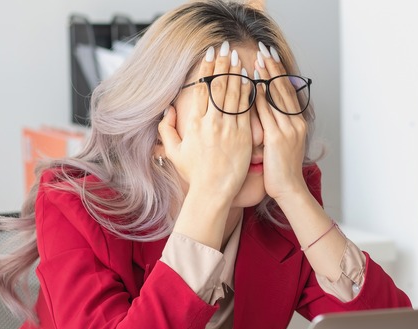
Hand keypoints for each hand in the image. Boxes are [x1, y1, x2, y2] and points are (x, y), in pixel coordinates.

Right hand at [158, 42, 253, 200]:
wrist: (213, 191)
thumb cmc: (194, 174)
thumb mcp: (174, 151)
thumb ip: (167, 128)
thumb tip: (169, 109)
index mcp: (195, 124)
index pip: (201, 89)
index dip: (206, 70)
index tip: (209, 55)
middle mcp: (212, 123)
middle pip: (218, 86)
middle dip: (222, 64)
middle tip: (225, 47)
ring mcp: (229, 129)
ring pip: (233, 95)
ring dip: (236, 74)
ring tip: (238, 57)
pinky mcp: (243, 137)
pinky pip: (247, 110)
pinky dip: (248, 94)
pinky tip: (250, 80)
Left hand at [254, 42, 308, 201]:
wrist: (289, 189)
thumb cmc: (282, 170)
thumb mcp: (284, 145)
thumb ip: (278, 126)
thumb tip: (267, 112)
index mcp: (298, 123)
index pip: (287, 91)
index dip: (279, 73)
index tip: (270, 56)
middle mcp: (295, 123)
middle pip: (283, 88)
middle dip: (273, 67)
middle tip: (264, 49)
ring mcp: (288, 130)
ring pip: (276, 97)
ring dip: (266, 76)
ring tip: (258, 59)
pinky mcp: (277, 138)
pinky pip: (267, 113)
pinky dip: (260, 97)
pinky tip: (253, 84)